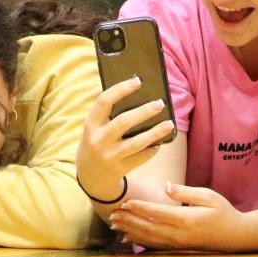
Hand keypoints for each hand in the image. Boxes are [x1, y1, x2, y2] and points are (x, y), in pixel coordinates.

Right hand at [76, 76, 175, 201]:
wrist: (89, 175)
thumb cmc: (97, 141)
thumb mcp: (95, 127)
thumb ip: (109, 113)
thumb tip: (140, 95)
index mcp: (91, 124)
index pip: (104, 101)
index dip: (121, 89)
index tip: (137, 81)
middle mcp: (98, 139)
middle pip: (124, 121)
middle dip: (144, 111)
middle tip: (160, 103)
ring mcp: (109, 156)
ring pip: (137, 143)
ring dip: (155, 132)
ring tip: (169, 124)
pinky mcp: (119, 169)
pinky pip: (141, 158)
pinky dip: (152, 149)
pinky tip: (159, 143)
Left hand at [109, 182, 245, 250]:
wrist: (235, 236)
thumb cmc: (223, 212)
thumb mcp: (208, 196)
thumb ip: (185, 192)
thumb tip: (166, 186)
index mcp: (187, 219)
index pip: (158, 213)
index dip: (140, 208)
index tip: (125, 202)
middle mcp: (180, 234)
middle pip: (149, 228)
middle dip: (129, 220)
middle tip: (112, 214)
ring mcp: (178, 243)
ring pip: (149, 238)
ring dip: (130, 231)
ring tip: (114, 225)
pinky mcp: (178, 247)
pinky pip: (155, 245)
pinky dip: (139, 241)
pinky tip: (127, 238)